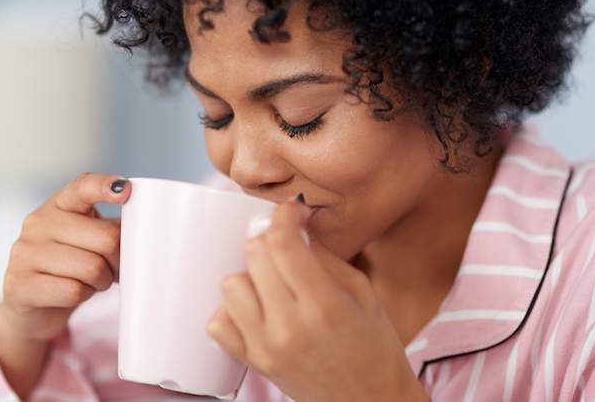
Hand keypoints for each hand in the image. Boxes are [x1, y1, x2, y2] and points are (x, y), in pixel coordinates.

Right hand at [0, 172, 130, 341]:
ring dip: (102, 280)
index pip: (83, 187)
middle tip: (111, 269)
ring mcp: (24, 252)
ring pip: (92, 267)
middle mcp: (38, 222)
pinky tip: (74, 292)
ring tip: (92, 281)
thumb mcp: (91, 239)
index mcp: (60, 204)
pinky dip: (83, 295)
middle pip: (106, 238)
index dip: (105, 187)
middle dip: (117, 260)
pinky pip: (73, 290)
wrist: (32, 306)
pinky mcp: (20, 284)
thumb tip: (146, 230)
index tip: (125, 190)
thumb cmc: (71, 267)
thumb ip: (114, 228)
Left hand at [206, 199, 427, 401]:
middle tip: (287, 245)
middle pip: (254, 255)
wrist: (370, 401)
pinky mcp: (254, 363)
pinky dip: (232, 309)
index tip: (292, 212)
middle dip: (270, 239)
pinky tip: (257, 307)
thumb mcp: (363, 292)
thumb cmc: (375, 346)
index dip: (284, 215)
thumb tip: (296, 226)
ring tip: (273, 281)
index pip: (282, 242)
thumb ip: (325, 256)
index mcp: (325, 305)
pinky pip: (219, 324)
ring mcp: (267, 347)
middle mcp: (290, 326)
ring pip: (231, 285)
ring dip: (251, 274)